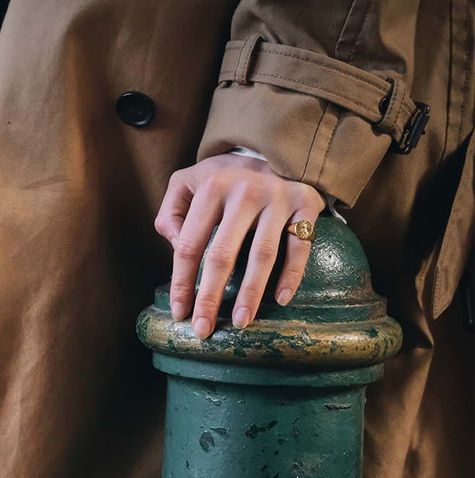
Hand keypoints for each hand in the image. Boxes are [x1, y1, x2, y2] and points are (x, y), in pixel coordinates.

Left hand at [153, 154, 324, 338]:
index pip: (190, 244)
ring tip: (240, 322)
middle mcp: (245, 192)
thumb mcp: (189, 181)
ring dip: (250, 293)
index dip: (182, 281)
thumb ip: (171, 212)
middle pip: (222, 255)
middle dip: (210, 296)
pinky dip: (291, 275)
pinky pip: (300, 247)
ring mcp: (278, 199)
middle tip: (203, 329)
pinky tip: (279, 300)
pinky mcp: (306, 205)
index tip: (179, 311)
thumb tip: (174, 246)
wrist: (277, 149)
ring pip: (262, 255)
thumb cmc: (225, 177)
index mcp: (212, 188)